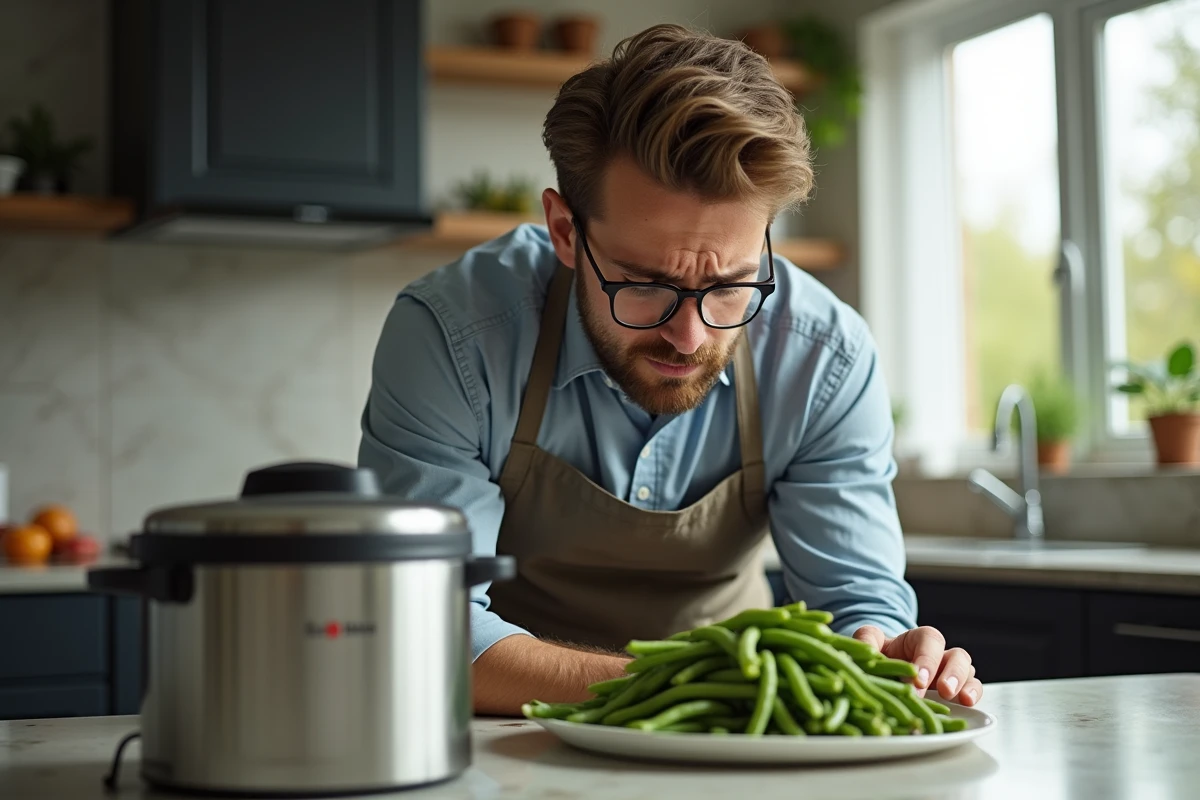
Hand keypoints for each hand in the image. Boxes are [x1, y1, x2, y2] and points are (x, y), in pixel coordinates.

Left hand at [852, 625, 981, 706]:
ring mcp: (949, 672)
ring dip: (964, 684)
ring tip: (956, 698)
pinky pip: (972, 688)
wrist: (884, 670)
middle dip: (951, 673)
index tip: (918, 681)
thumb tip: (864, 650)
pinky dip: (973, 694)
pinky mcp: (955, 690)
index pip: (929, 640)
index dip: (927, 659)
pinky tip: (967, 704)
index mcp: (918, 639)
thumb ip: (866, 640)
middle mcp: (938, 654)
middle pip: (955, 655)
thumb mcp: (870, 642)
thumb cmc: (879, 654)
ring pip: (968, 671)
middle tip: (943, 691)